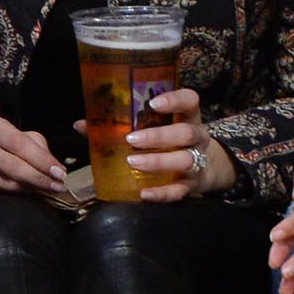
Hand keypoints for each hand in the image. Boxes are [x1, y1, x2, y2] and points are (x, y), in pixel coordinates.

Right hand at [0, 115, 65, 196]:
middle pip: (12, 166)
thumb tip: (57, 171)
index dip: (42, 160)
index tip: (60, 173)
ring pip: (7, 183)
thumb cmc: (6, 145)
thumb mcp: (22, 138)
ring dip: (30, 188)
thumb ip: (39, 149)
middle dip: (39, 178)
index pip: (19, 144)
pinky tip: (25, 194)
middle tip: (57, 186)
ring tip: (45, 189)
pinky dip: (16, 196)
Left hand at [121, 87, 236, 201]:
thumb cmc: (174, 141)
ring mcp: (198, 162)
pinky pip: (179, 191)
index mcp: (190, 117)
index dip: (175, 100)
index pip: (190, 101)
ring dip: (158, 161)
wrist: (206, 168)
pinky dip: (162, 193)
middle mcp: (198, 138)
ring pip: (185, 160)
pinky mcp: (192, 185)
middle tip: (132, 139)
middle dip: (158, 136)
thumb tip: (87, 124)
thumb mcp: (164, 126)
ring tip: (133, 162)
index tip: (153, 104)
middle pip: (186, 133)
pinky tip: (144, 193)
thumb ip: (133, 122)